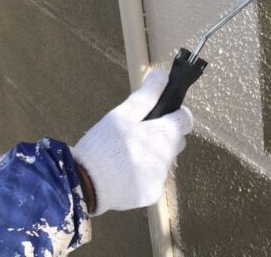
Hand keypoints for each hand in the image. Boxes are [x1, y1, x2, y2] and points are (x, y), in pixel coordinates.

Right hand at [71, 69, 192, 214]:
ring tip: (125, 154)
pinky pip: (153, 179)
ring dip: (152, 155)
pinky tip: (124, 172)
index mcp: (164, 135)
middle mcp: (168, 158)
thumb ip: (147, 95)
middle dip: (162, 135)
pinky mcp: (151, 194)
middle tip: (136, 134)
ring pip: (164, 160)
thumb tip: (163, 76)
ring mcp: (160, 177)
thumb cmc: (104, 145)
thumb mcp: (122, 114)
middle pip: (176, 140)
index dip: (175, 114)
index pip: (186, 120)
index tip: (159, 114)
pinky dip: (143, 174)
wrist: (85, 184)